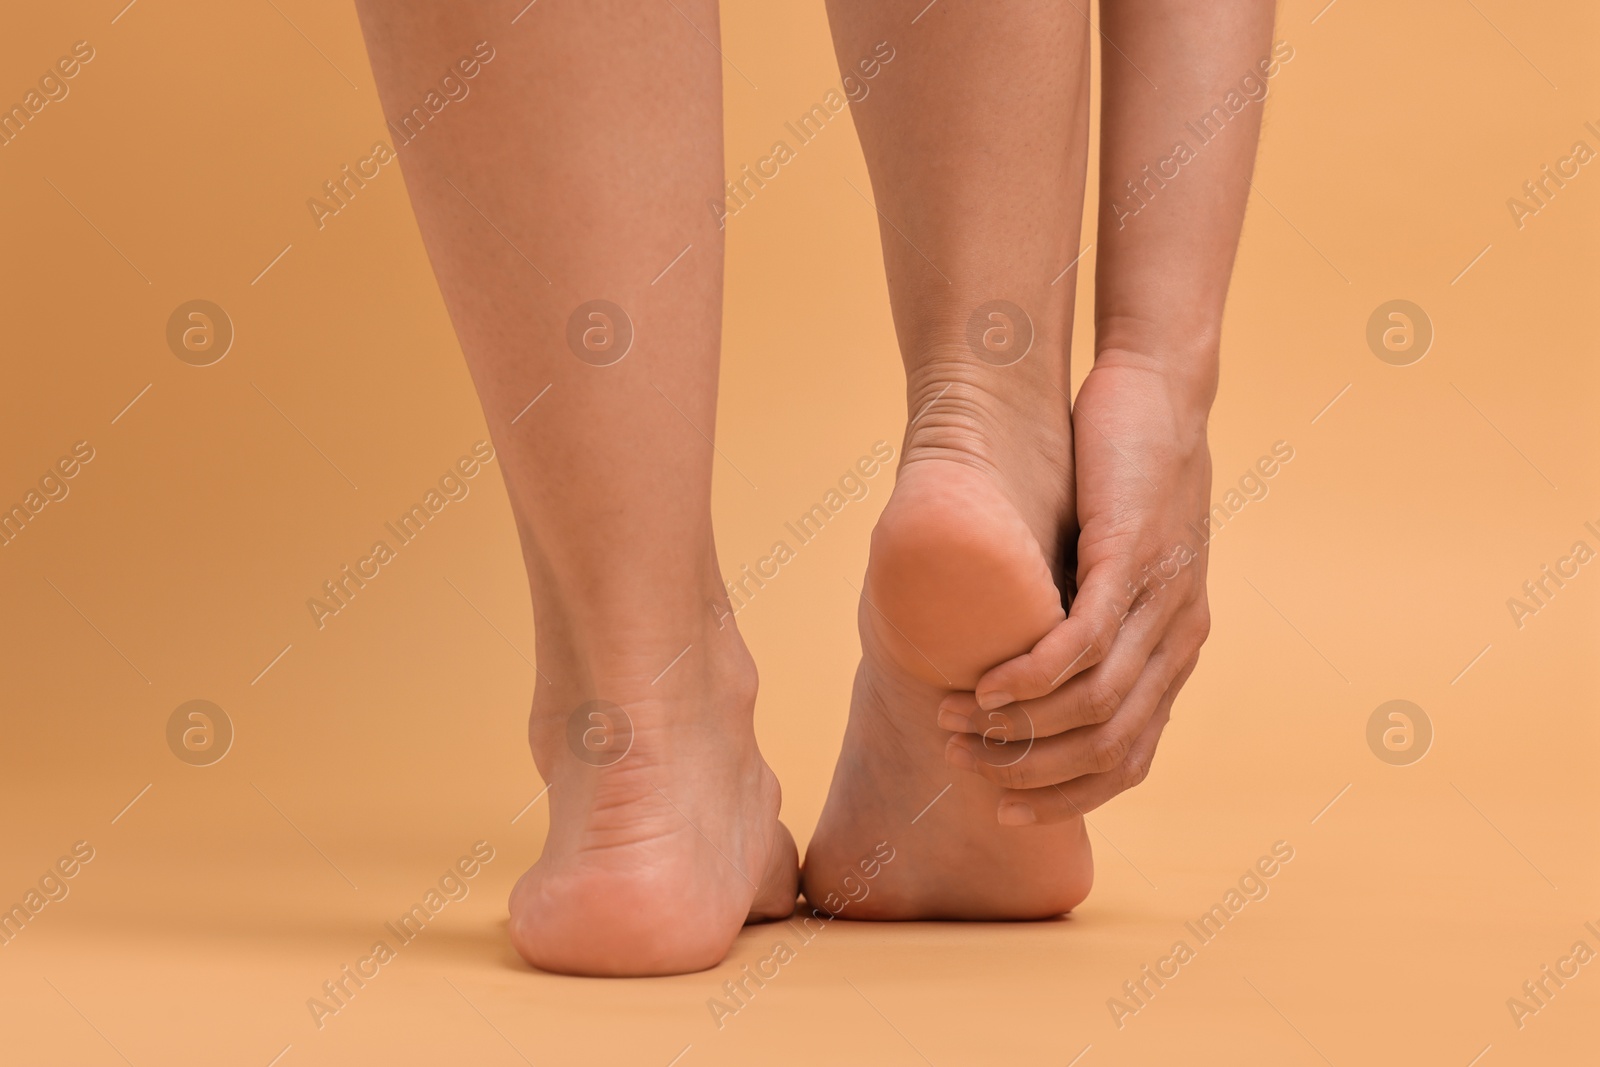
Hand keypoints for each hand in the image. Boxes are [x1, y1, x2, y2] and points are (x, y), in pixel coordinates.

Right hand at [940, 353, 1214, 821]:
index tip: (1007, 803)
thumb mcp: (1114, 564)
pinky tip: (989, 685)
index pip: (1131, 761)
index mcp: (1176, 650)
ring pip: (1094, 706)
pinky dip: (1030, 678)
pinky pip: (1081, 646)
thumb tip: (1032, 666)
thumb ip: (1089, 619)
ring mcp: (1160, 602)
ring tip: (957, 721)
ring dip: (1019, 728)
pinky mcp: (1132, 560)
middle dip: (1030, 771)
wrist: (1159, 393)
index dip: (1067, 796)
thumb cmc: (1123, 476)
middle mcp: (1179, 638)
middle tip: (966, 762)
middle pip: (1110, 748)